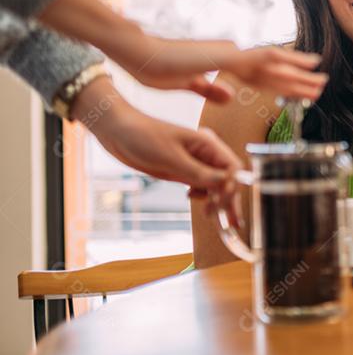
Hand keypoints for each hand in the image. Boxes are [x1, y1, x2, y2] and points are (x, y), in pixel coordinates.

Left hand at [73, 78, 241, 219]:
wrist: (118, 131)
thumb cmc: (143, 136)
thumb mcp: (171, 157)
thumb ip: (198, 172)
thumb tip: (225, 184)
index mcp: (208, 144)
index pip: (233, 168)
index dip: (232, 187)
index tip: (223, 204)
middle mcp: (205, 154)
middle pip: (228, 179)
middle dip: (230, 200)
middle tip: (232, 223)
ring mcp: (194, 163)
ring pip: (216, 185)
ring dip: (218, 201)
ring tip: (215, 219)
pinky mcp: (183, 171)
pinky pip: (201, 186)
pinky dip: (203, 196)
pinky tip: (192, 199)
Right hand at [115, 37, 327, 103]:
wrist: (139, 54)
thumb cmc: (156, 68)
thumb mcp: (188, 84)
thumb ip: (211, 88)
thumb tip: (230, 95)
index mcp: (225, 62)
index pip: (260, 75)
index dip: (282, 83)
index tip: (301, 89)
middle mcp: (233, 54)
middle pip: (273, 70)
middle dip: (298, 80)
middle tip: (322, 85)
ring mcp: (231, 53)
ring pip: (274, 64)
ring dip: (299, 74)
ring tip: (321, 81)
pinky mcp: (225, 55)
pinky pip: (261, 60)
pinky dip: (283, 64)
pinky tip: (301, 67)